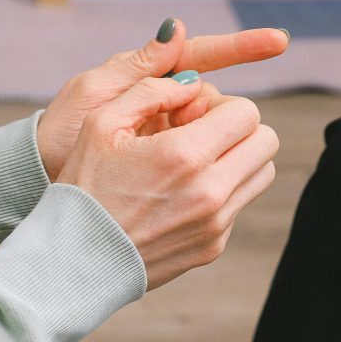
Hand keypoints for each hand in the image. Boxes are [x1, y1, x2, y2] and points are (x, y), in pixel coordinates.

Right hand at [56, 74, 277, 289]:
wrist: (74, 260)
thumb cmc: (84, 187)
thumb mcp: (102, 123)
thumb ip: (151, 89)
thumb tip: (194, 81)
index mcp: (185, 155)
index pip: (247, 112)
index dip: (223, 105)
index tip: (194, 114)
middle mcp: (210, 191)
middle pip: (266, 142)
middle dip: (240, 129)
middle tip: (203, 134)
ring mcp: (216, 223)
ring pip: (262, 174)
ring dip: (239, 159)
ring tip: (197, 162)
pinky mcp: (214, 246)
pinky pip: (239, 205)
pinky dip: (221, 192)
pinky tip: (181, 194)